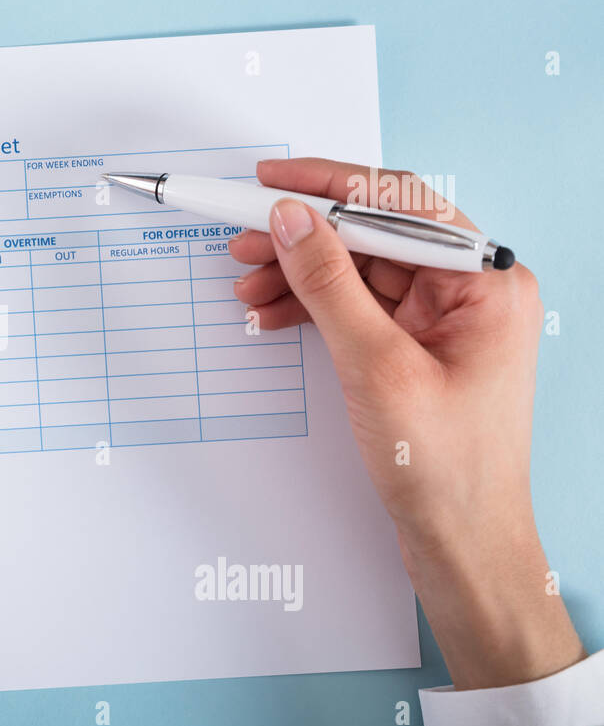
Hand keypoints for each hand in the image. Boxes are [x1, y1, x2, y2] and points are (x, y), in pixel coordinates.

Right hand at [230, 158, 583, 690]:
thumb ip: (329, 284)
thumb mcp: (376, 365)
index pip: (399, 205)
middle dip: (303, 238)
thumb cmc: (445, 468)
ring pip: (358, 273)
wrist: (461, 545)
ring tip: (245, 286)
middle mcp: (470, 292)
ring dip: (299, 276)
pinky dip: (312, 309)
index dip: (328, 185)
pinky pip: (357, 309)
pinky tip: (272, 315)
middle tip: (241, 239)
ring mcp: (444, 322)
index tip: (270, 181)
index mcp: (484, 282)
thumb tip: (291, 219)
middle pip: (374, 236)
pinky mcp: (418, 351)